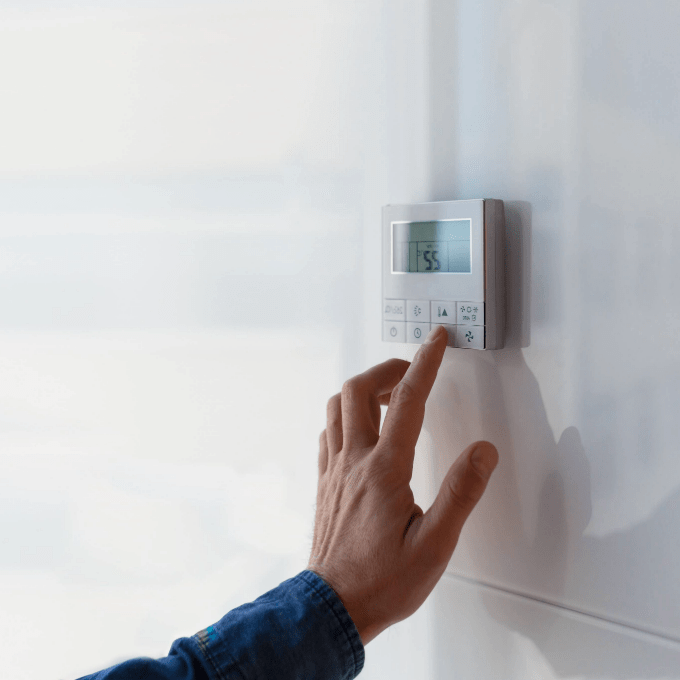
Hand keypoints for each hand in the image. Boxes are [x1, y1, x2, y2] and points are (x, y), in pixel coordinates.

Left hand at [307, 324, 497, 645]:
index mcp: (384, 470)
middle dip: (388, 367)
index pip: (409, 401)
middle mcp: (354, 460)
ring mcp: (334, 469)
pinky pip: (328, 430)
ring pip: (336, 405)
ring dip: (363, 388)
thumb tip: (482, 451)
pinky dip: (345, 414)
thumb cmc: (381, 582)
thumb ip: (461, 493)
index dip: (425, 363)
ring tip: (391, 393)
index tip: (436, 339)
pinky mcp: (325, 481)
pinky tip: (362, 428)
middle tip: (413, 369)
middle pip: (359, 389)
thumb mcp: (435, 545)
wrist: (332, 607)